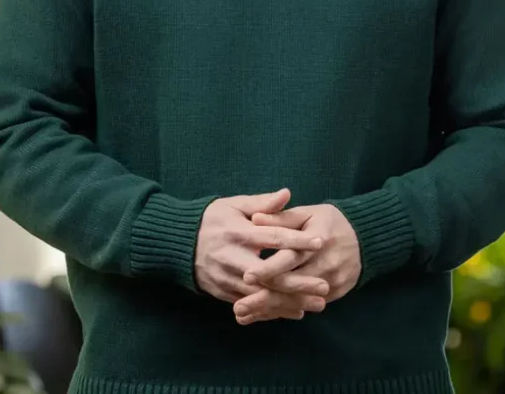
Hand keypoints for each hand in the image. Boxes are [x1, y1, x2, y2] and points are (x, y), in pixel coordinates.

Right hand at [194, 188, 329, 319]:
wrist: (179, 243)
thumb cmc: (212, 219)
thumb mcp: (234, 205)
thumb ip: (262, 203)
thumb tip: (287, 193)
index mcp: (238, 232)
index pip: (272, 237)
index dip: (297, 240)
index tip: (320, 242)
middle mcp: (233, 257)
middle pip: (270, 274)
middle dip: (299, 282)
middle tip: (325, 286)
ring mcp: (227, 278)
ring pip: (263, 295)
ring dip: (291, 301)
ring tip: (318, 304)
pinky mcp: (224, 293)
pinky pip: (252, 305)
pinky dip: (274, 310)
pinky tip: (295, 311)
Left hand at [233, 203, 361, 324]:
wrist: (366, 238)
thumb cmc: (330, 221)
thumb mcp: (308, 213)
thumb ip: (281, 218)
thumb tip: (254, 218)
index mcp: (317, 240)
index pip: (290, 258)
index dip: (268, 268)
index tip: (245, 276)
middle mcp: (325, 264)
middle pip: (291, 285)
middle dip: (264, 298)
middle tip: (238, 307)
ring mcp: (331, 282)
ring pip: (296, 300)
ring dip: (269, 310)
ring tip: (243, 316)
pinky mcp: (333, 295)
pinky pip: (305, 306)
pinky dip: (283, 311)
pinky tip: (262, 316)